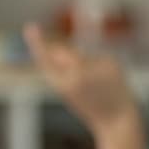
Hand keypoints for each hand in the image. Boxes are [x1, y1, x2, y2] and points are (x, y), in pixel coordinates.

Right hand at [23, 23, 138, 129]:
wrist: (118, 120)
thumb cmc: (90, 108)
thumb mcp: (69, 92)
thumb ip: (62, 70)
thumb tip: (57, 48)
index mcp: (65, 86)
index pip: (47, 60)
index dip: (37, 44)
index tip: (30, 28)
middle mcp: (80, 75)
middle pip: (63, 52)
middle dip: (62, 54)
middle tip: (65, 64)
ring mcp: (97, 68)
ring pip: (83, 56)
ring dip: (86, 66)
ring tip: (97, 86)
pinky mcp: (112, 63)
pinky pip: (99, 58)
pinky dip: (101, 67)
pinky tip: (107, 82)